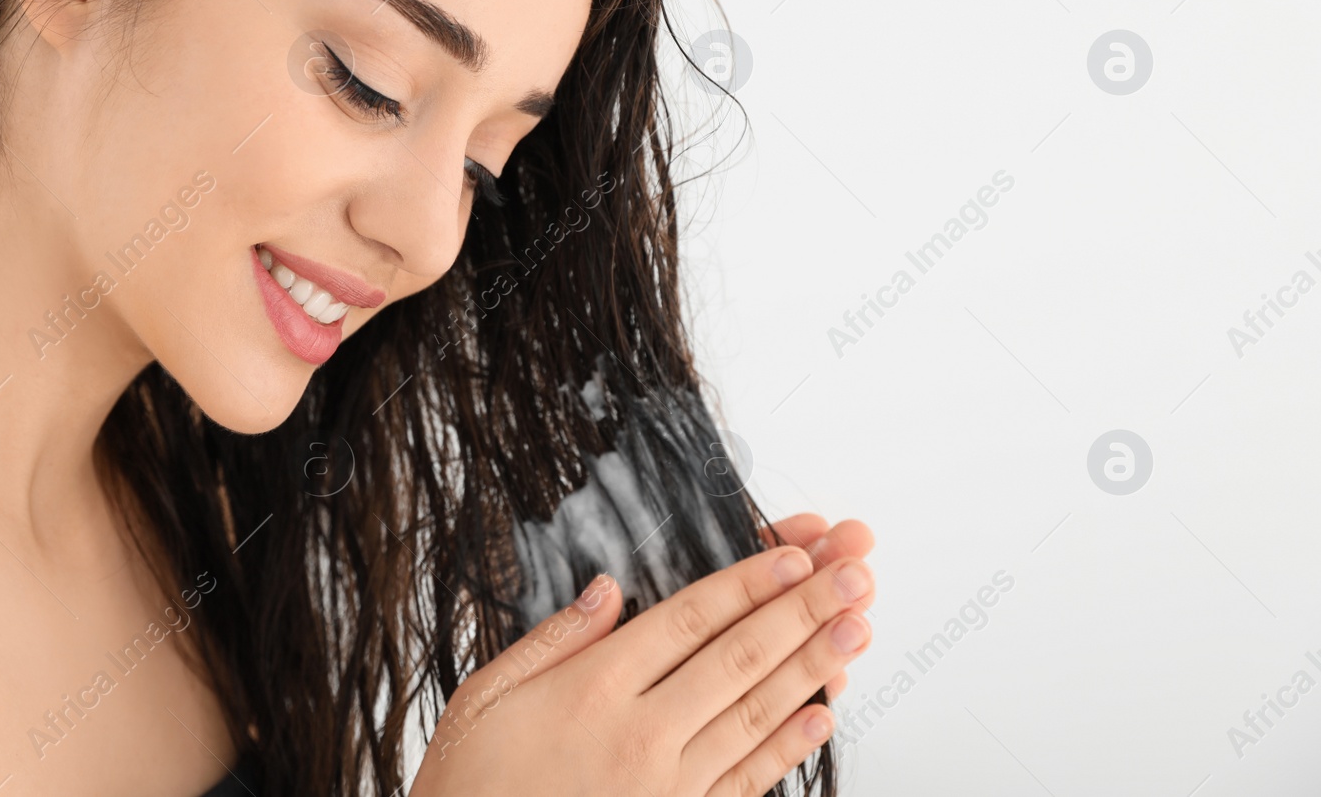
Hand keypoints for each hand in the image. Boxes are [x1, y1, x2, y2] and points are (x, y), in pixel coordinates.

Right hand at [409, 522, 875, 796]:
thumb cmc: (471, 787)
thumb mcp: (486, 697)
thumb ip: (553, 640)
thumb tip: (607, 589)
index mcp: (592, 688)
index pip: (688, 620)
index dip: (748, 583)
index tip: (795, 555)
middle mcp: (639, 733)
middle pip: (738, 657)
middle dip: (804, 610)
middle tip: (853, 573)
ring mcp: (665, 786)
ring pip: (754, 713)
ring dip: (813, 666)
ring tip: (857, 627)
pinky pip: (745, 781)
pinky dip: (789, 747)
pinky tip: (822, 713)